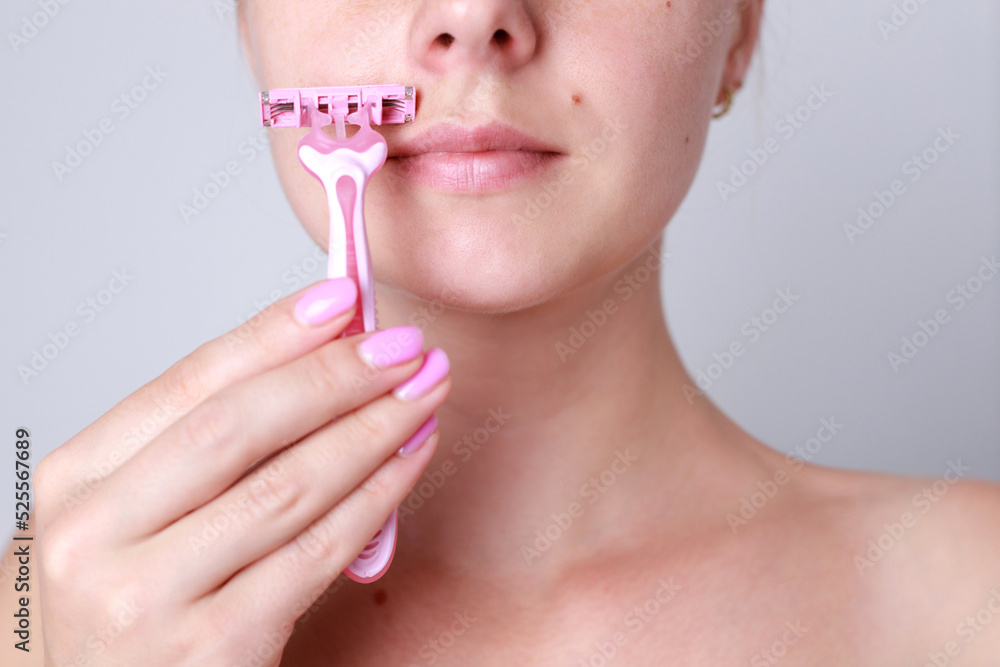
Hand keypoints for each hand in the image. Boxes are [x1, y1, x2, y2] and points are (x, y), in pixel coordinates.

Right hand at [33, 278, 449, 665]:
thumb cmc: (130, 604)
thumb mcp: (137, 514)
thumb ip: (208, 446)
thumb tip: (317, 358)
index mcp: (75, 482)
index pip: (189, 384)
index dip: (273, 334)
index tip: (340, 298)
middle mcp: (94, 535)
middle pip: (237, 426)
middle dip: (334, 376)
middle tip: (404, 344)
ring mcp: (145, 598)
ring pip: (287, 486)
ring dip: (370, 429)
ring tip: (423, 392)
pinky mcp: (209, 650)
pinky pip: (314, 553)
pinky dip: (375, 497)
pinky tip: (408, 460)